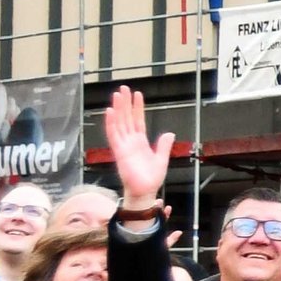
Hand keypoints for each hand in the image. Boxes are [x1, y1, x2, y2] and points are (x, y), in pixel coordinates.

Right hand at [103, 87, 171, 207]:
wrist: (145, 191)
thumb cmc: (150, 179)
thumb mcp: (161, 159)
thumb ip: (164, 146)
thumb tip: (169, 134)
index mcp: (141, 142)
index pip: (138, 120)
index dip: (137, 108)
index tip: (137, 94)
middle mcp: (131, 141)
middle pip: (126, 118)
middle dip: (125, 103)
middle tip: (123, 88)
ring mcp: (124, 145)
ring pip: (119, 123)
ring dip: (118, 109)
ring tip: (117, 95)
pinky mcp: (119, 151)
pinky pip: (113, 135)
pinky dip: (111, 123)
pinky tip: (110, 112)